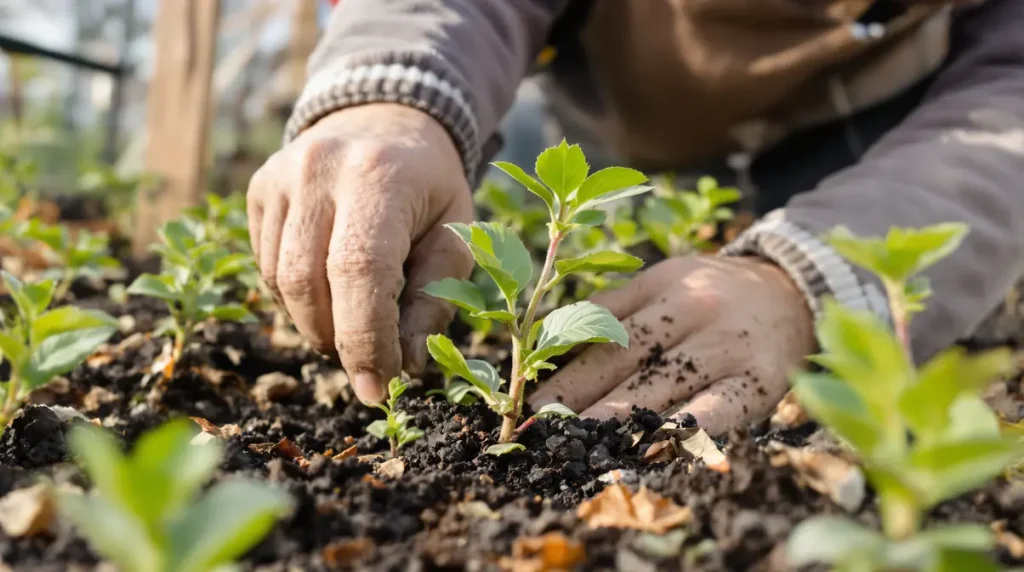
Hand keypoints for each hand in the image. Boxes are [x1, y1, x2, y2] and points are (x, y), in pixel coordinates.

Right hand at [247, 104, 473, 402]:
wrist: (387, 119)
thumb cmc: (430, 189)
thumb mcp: (457, 236)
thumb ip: (436, 298)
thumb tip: (408, 364)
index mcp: (381, 176)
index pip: (359, 271)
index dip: (365, 339)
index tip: (378, 387)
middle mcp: (321, 168)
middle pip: (308, 283)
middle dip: (337, 341)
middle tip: (368, 363)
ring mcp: (282, 174)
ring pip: (280, 281)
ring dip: (315, 324)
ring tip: (352, 322)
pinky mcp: (259, 187)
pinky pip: (265, 266)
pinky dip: (295, 298)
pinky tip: (328, 287)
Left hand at [528, 256, 816, 435]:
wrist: (800, 289)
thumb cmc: (715, 294)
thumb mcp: (665, 281)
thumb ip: (614, 308)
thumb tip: (550, 342)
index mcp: (663, 284)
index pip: (603, 333)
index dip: (564, 372)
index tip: (530, 406)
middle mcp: (695, 309)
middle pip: (628, 360)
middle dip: (582, 403)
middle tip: (546, 436)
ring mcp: (730, 344)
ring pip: (667, 386)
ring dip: (622, 423)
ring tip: (584, 452)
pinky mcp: (762, 378)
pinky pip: (721, 408)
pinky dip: (689, 430)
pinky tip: (657, 451)